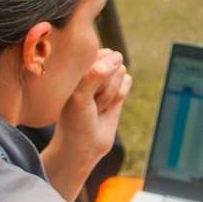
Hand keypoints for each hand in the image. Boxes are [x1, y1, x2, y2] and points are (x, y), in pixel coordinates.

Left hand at [54, 48, 130, 163]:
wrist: (83, 147)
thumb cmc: (74, 121)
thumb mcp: (79, 97)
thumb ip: (95, 75)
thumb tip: (118, 56)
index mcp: (74, 66)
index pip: (96, 55)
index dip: (94, 75)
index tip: (81, 94)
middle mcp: (89, 69)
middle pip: (111, 63)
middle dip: (103, 87)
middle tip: (90, 103)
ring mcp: (104, 78)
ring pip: (121, 72)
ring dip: (110, 94)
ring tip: (96, 107)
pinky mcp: (116, 89)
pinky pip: (128, 81)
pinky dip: (120, 96)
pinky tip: (108, 107)